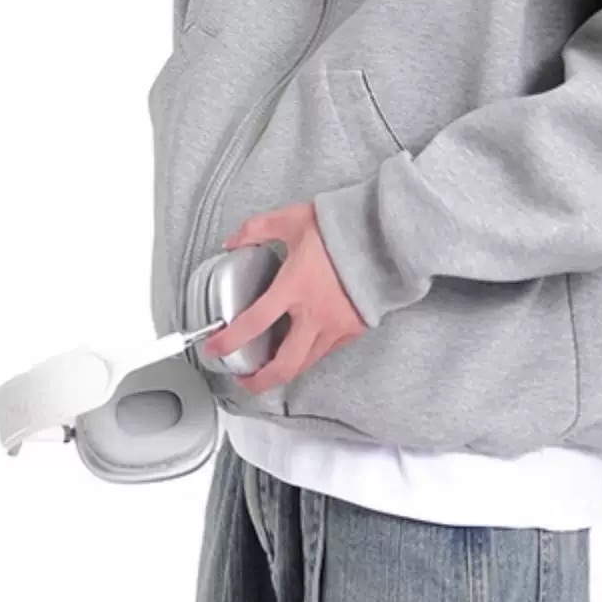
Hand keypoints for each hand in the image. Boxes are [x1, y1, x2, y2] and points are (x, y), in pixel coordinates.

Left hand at [197, 201, 366, 394]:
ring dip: (284, 371)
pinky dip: (309, 354)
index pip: (253, 323)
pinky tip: (300, 347)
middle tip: (245, 380)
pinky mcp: (353, 330)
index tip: (214, 349)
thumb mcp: (292, 219)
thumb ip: (257, 229)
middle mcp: (314, 314)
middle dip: (260, 381)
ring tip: (269, 368)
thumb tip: (231, 242)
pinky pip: (326, 351)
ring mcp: (336, 326)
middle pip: (283, 365)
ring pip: (305, 364)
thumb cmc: (342, 228)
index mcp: (294, 288)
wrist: (386, 237)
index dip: (229, 341)